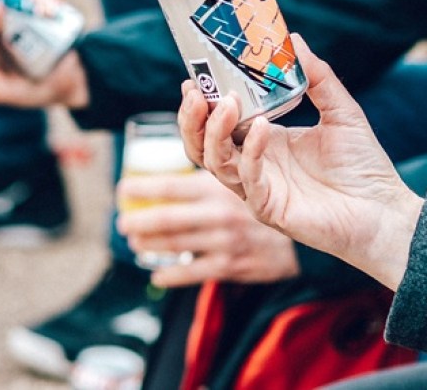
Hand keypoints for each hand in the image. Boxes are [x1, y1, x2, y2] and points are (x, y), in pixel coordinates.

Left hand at [116, 170, 299, 286]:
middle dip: (139, 221)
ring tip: (134, 243)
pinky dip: (171, 275)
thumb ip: (215, 164)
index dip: (142, 188)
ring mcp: (223, 242)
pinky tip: (157, 275)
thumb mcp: (244, 170)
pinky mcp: (231, 266)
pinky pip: (192, 273)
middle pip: (166, 219)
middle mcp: (218, 214)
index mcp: (219, 186)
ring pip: (174, 246)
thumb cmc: (274, 191)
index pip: (170, 185)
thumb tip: (187, 150)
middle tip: (121, 224)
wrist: (306, 231)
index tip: (123, 189)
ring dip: (148, 246)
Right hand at [178, 35, 421, 289]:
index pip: (219, 121)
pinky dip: (252, 151)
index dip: (203, 101)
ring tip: (227, 103)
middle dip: (192, 119)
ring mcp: (258, 188)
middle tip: (196, 90)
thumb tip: (295, 40)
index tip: (195, 75)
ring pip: (215, 162)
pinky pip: (249, 179)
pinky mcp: (270, 208)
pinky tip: (262, 127)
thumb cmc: (364, 166)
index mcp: (264, 141)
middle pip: (203, 144)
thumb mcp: (341, 111)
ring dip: (215, 131)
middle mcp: (254, 164)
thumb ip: (317, 77)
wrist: (385, 211)